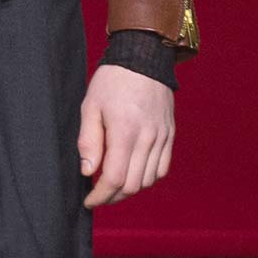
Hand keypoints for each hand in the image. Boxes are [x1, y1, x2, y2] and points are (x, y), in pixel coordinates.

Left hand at [78, 64, 174, 207]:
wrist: (144, 57)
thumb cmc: (112, 81)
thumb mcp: (90, 106)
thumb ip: (88, 141)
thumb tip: (88, 172)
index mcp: (125, 131)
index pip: (115, 178)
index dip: (100, 196)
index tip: (89, 201)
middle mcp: (148, 138)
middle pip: (133, 185)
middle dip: (113, 197)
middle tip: (98, 195)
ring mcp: (162, 137)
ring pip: (148, 180)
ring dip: (130, 189)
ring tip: (113, 184)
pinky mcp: (169, 134)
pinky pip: (162, 169)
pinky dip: (147, 178)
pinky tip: (133, 173)